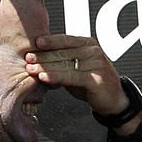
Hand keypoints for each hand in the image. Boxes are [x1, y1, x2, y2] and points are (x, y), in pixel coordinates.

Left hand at [24, 35, 141, 132]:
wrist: (114, 100)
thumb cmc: (93, 83)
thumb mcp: (76, 69)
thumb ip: (62, 62)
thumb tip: (38, 59)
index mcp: (89, 44)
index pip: (65, 40)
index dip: (49, 41)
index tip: (34, 44)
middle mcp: (93, 51)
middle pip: (63, 52)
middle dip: (43, 56)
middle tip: (27, 58)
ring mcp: (96, 64)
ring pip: (65, 64)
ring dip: (46, 66)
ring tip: (31, 69)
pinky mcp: (96, 78)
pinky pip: (71, 76)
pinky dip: (56, 76)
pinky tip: (44, 77)